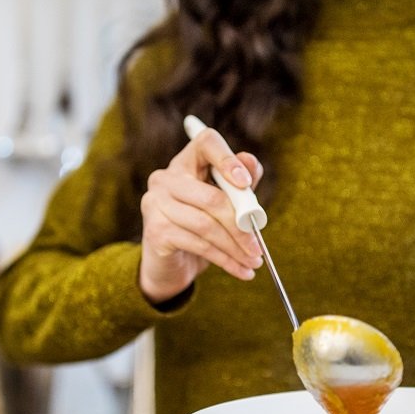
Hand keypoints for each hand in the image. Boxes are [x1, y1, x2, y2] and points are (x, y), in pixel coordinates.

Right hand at [138, 127, 264, 303]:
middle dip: (242, 225)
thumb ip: (240, 185)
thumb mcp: (225, 204)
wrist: (171, 265)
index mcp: (186, 162)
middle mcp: (165, 178)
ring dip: (236, 247)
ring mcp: (155, 203)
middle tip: (259, 245)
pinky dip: (225, 260)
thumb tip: (251, 162)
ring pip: (207, 225)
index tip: (246, 183)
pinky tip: (241, 270)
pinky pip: (198, 244)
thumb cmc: (202, 228)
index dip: (228, 159)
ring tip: (254, 261)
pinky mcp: (155, 230)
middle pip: (212, 197)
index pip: (206, 142)